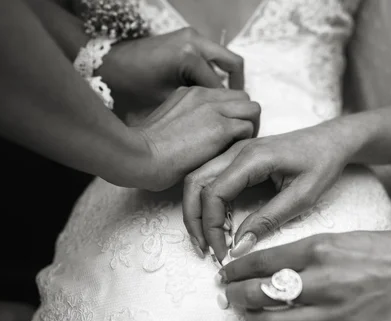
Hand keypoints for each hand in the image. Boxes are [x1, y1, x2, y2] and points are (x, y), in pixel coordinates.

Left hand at [99, 27, 244, 112]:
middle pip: (233, 64)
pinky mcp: (185, 37)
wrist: (109, 65)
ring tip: (224, 103)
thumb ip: (196, 107)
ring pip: (223, 59)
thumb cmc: (132, 88)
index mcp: (189, 57)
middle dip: (237, 89)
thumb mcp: (167, 102)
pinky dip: (213, 72)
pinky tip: (207, 92)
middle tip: (238, 110)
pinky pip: (210, 56)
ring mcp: (191, 36)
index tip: (233, 123)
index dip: (229, 109)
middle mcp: (194, 41)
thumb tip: (222, 118)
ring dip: (226, 79)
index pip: (221, 87)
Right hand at [129, 86, 259, 191]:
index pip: (226, 95)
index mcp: (190, 93)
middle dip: (246, 118)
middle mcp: (204, 95)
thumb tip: (200, 135)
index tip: (227, 134)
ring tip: (239, 148)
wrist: (138, 156)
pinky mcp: (220, 128)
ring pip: (252, 109)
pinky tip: (232, 156)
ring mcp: (214, 109)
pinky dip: (246, 142)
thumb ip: (187, 120)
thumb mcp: (167, 123)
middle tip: (238, 141)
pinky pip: (248, 128)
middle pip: (244, 98)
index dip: (232, 114)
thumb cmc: (145, 150)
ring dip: (250, 128)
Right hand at [183, 120, 359, 258]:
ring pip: (198, 179)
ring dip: (197, 211)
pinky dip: (207, 202)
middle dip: (194, 219)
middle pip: (195, 183)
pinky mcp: (237, 157)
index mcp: (252, 158)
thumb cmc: (322, 163)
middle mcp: (237, 150)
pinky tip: (220, 224)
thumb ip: (268, 220)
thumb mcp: (302, 197)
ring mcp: (234, 151)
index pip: (214, 193)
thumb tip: (238, 246)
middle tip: (204, 250)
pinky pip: (210, 178)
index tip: (221, 252)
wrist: (331, 140)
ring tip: (208, 240)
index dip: (211, 227)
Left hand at [220, 230, 390, 320]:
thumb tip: (270, 269)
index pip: (260, 262)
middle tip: (231, 297)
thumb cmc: (387, 250)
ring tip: (252, 319)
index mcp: (318, 249)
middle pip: (261, 295)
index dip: (236, 270)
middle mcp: (323, 280)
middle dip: (237, 297)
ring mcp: (338, 312)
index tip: (226, 274)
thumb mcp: (340, 238)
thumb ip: (305, 254)